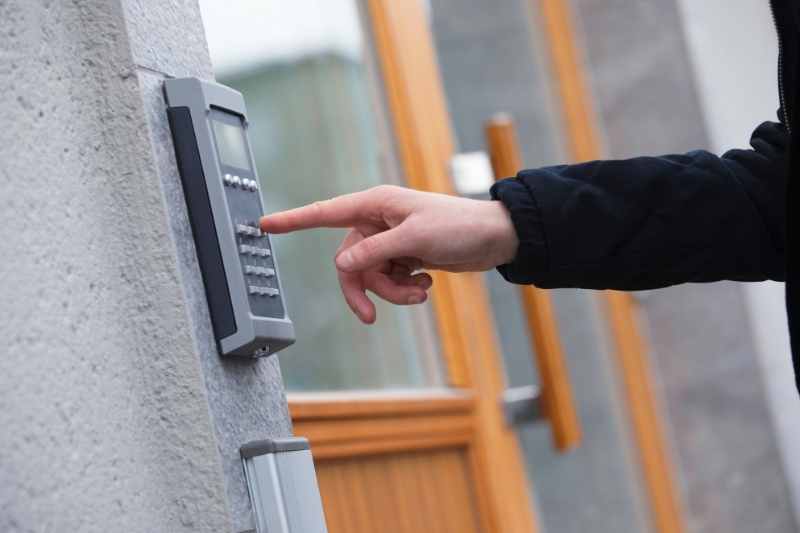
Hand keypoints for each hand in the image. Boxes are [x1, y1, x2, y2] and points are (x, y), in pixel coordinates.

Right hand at [260, 185, 518, 323]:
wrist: (493, 238)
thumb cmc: (458, 226)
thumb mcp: (415, 239)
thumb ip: (375, 252)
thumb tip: (341, 267)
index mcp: (375, 205)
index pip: (325, 214)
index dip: (293, 220)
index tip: (265, 224)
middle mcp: (378, 221)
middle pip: (349, 263)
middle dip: (368, 288)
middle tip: (374, 314)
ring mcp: (391, 241)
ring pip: (371, 276)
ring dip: (393, 291)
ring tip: (421, 290)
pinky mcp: (404, 256)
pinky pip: (390, 280)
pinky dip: (405, 289)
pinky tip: (427, 283)